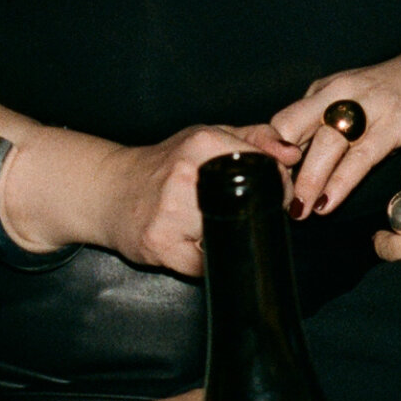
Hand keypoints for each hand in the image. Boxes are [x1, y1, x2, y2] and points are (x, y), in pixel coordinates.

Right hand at [21, 127, 292, 276]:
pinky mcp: (158, 245)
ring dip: (229, 234)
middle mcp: (183, 176)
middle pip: (250, 204)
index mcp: (201, 144)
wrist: (108, 191)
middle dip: (256, 211)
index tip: (275, 192)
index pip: (264, 168)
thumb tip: (292, 153)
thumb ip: (255, 137)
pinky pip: (203, 263)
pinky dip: (206, 257)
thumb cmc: (164, 164)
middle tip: (244, 211)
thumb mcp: (207, 137)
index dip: (278, 185)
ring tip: (214, 222)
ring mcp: (169, 213)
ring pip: (228, 234)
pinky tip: (196, 242)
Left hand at [265, 33, 400, 216]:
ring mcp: (372, 106)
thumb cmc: (388, 92)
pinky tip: (328, 202)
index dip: (269, 153)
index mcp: (326, 89)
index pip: (283, 121)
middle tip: (274, 200)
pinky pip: (362, 156)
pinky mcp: (398, 122)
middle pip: (298, 130)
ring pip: (328, 145)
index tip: (262, 180)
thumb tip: (287, 165)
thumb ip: (320, 122)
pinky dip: (342, 182)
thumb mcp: (347, 97)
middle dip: (283, 169)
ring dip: (310, 180)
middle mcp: (343, 93)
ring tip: (300, 209)